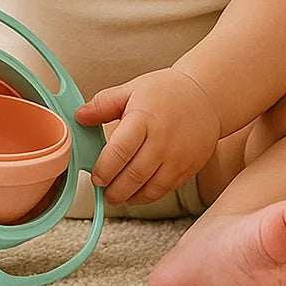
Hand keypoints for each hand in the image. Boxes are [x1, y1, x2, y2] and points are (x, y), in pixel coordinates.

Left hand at [74, 68, 221, 206]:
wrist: (206, 97)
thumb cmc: (166, 91)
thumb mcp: (132, 89)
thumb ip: (104, 104)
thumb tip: (79, 116)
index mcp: (144, 118)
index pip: (119, 151)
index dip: (104, 169)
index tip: (95, 176)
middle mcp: (161, 141)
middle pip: (133, 175)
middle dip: (113, 189)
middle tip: (102, 189)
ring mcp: (177, 157)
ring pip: (149, 189)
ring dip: (128, 197)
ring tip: (116, 194)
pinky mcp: (187, 169)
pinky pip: (164, 190)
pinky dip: (146, 196)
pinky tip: (136, 192)